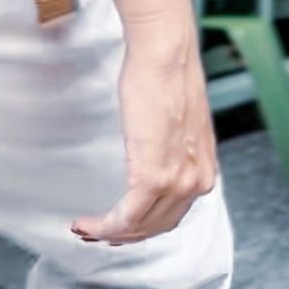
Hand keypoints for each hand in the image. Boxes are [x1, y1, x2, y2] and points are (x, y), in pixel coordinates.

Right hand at [72, 17, 217, 244]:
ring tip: (85, 227)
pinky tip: (88, 223)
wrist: (166, 54)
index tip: (117, 225)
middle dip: (123, 235)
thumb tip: (151, 150)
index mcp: (203, 169)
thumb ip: (170, 145)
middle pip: (156, 226)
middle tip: (95, 232)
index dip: (143, 224)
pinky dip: (104, 225)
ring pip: (140, 226)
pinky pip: (126, 216)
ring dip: (109, 232)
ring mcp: (176, 182)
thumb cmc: (166, 73)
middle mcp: (196, 182)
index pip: (173, 213)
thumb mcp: (175, 120)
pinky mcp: (153, 177)